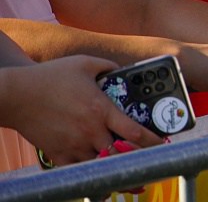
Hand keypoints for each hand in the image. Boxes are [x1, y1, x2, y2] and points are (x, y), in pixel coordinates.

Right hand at [2, 56, 160, 165]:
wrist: (18, 94)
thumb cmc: (51, 77)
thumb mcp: (85, 63)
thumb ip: (109, 66)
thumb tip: (121, 69)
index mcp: (102, 110)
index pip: (134, 132)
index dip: (152, 141)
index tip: (161, 145)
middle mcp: (91, 131)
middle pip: (121, 152)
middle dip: (135, 156)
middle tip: (144, 158)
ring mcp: (74, 145)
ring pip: (101, 164)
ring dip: (113, 164)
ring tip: (124, 165)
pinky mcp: (58, 154)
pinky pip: (78, 170)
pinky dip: (89, 172)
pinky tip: (97, 170)